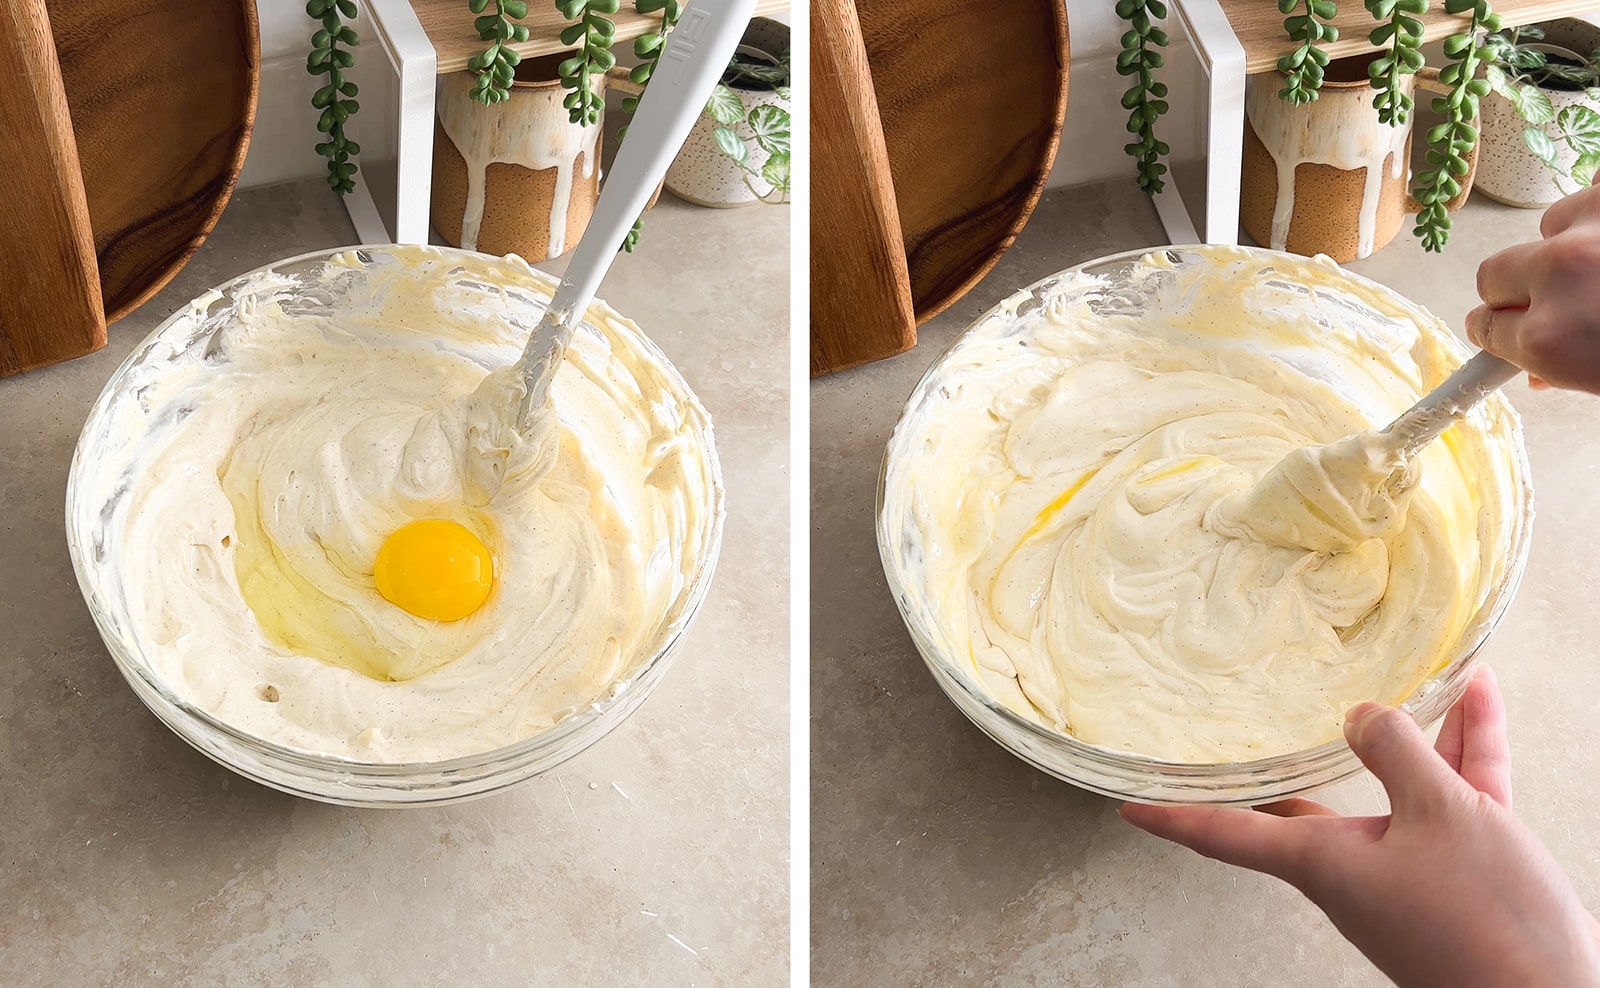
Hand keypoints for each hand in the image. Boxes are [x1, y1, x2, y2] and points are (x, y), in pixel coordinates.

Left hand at [1120, 666, 1599, 987]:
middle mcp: (1358, 867)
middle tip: (1244, 729)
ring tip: (1420, 675)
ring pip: (1401, 787)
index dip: (1175, 816)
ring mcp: (1413, 870)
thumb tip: (1358, 714)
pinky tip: (1479, 696)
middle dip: (1291, 762)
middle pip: (1311, 805)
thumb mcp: (1441, 816)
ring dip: (1415, 734)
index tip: (1129, 808)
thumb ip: (1396, 753)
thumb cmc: (1487, 921)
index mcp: (1325, 862)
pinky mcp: (1465, 872)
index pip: (1227, 833)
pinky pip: (1456, 798)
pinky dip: (1467, 750)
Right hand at [1467, 185, 1599, 392]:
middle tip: (1564, 300)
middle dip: (1519, 287)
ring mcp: (1593, 223)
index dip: (1499, 332)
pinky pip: (1593, 187)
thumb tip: (1538, 368)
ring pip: (1550, 224)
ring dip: (1570, 242)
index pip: (1484, 328)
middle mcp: (1560, 274)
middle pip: (1494, 273)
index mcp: (1553, 340)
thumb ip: (1562, 367)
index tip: (1504, 330)